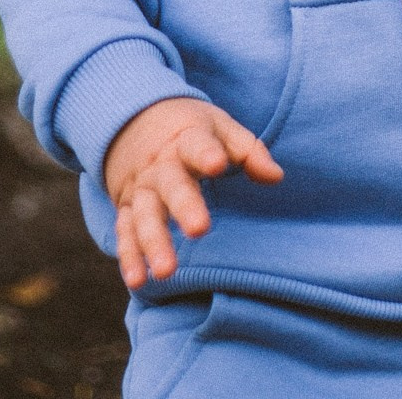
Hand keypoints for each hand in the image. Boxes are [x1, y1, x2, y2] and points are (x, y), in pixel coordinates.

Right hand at [101, 97, 282, 287]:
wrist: (133, 120)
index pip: (196, 145)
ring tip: (167, 272)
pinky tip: (139, 281)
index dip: (206, 154)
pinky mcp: (127, 208)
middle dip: (183, 206)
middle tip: (200, 229)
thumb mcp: (220, 127)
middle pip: (170, 185)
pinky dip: (130, 257)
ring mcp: (141, 189)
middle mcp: (160, 166)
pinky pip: (125, 232)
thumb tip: (276, 177)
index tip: (217, 164)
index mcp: (186, 140)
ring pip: (145, 215)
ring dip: (154, 243)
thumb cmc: (190, 130)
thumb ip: (249, 151)